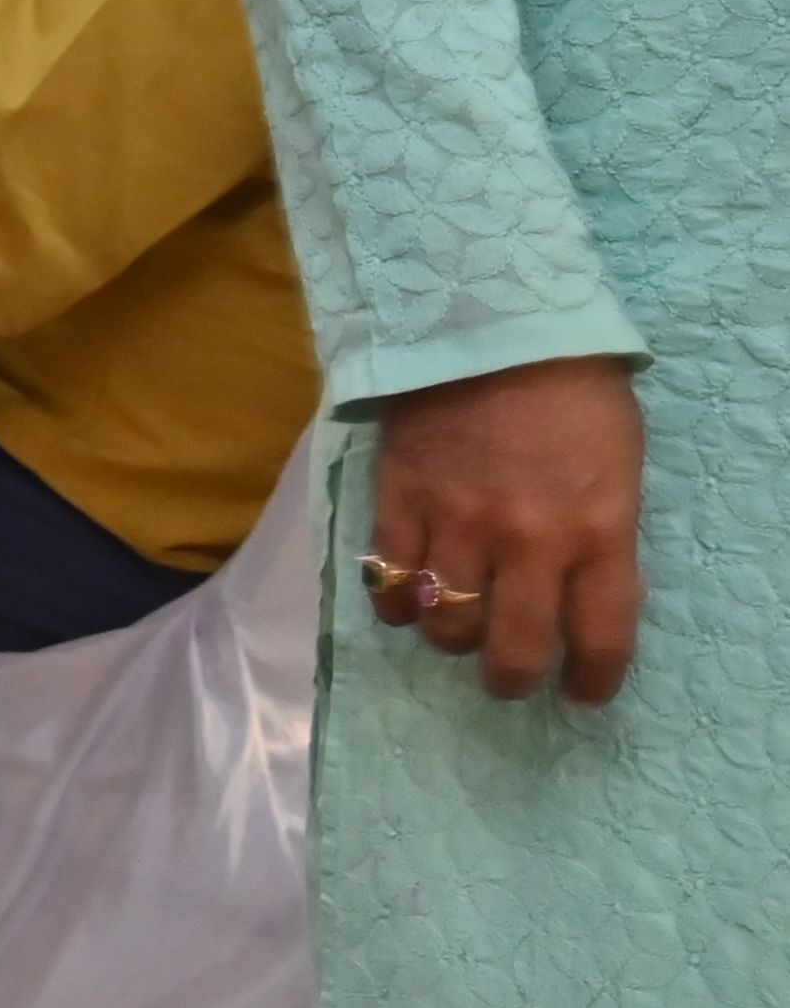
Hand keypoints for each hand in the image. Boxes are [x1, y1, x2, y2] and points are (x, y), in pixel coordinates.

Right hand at [364, 354, 645, 704]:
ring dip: (450, 639)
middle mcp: (528, 541)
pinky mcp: (400, 493)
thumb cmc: (573, 390)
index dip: (590, 680)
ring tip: (453, 632)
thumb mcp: (619, 469)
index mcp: (597, 533)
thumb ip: (602, 533)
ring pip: (444, 620)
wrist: (492, 316)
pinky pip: (388, 573)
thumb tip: (581, 587)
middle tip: (506, 677)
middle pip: (511, 648)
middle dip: (509, 678)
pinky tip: (403, 604)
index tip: (579, 691)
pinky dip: (393, 602)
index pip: (599, 639)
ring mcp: (457, 519)